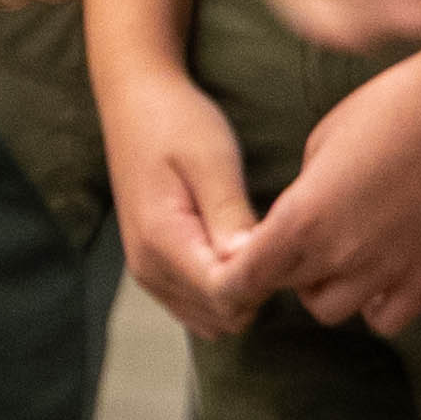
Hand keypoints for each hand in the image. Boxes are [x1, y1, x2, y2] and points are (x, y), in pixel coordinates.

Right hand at [101, 71, 272, 339]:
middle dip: (258, 287)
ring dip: (243, 292)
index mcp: (161, 241)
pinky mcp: (154, 271)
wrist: (135, 100)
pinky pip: (199, 307)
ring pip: (214, 319)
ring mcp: (148, 275)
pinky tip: (238, 250)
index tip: (284, 241)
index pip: (226, 295)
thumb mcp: (212, 160)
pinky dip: (225, 292)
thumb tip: (253, 264)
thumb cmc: (177, 122)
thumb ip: (230, 216)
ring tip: (257, 241)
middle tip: (275, 237)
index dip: (264, 277)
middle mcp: (149, 270)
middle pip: (224, 314)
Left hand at [226, 39, 420, 337]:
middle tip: (293, 242)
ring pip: (332, 311)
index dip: (234, 278)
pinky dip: (374, 306)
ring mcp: (387, 270)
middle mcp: (340, 254)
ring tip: (337, 255)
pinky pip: (386, 320)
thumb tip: (296, 219)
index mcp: (303, 217)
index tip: (235, 269)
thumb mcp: (322, 138)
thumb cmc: (391, 106)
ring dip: (325, 287)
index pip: (247, 276)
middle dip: (281, 270)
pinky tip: (378, 276)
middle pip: (289, 289)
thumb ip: (301, 193)